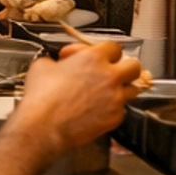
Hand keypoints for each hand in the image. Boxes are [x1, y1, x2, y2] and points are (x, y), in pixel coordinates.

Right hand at [18, 39, 141, 154]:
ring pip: (133, 89)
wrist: (43, 127)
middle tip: (112, 72)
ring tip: (106, 93)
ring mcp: (115, 98)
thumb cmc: (42, 97)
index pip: (113, 47)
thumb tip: (57, 63)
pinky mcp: (115, 118)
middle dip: (124, 68)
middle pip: (134, 66)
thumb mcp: (42, 66)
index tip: (94, 57)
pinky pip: (121, 109)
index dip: (104, 51)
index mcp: (93, 58)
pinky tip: (97, 110)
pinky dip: (112, 109)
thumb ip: (56, 60)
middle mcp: (109, 76)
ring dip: (122, 89)